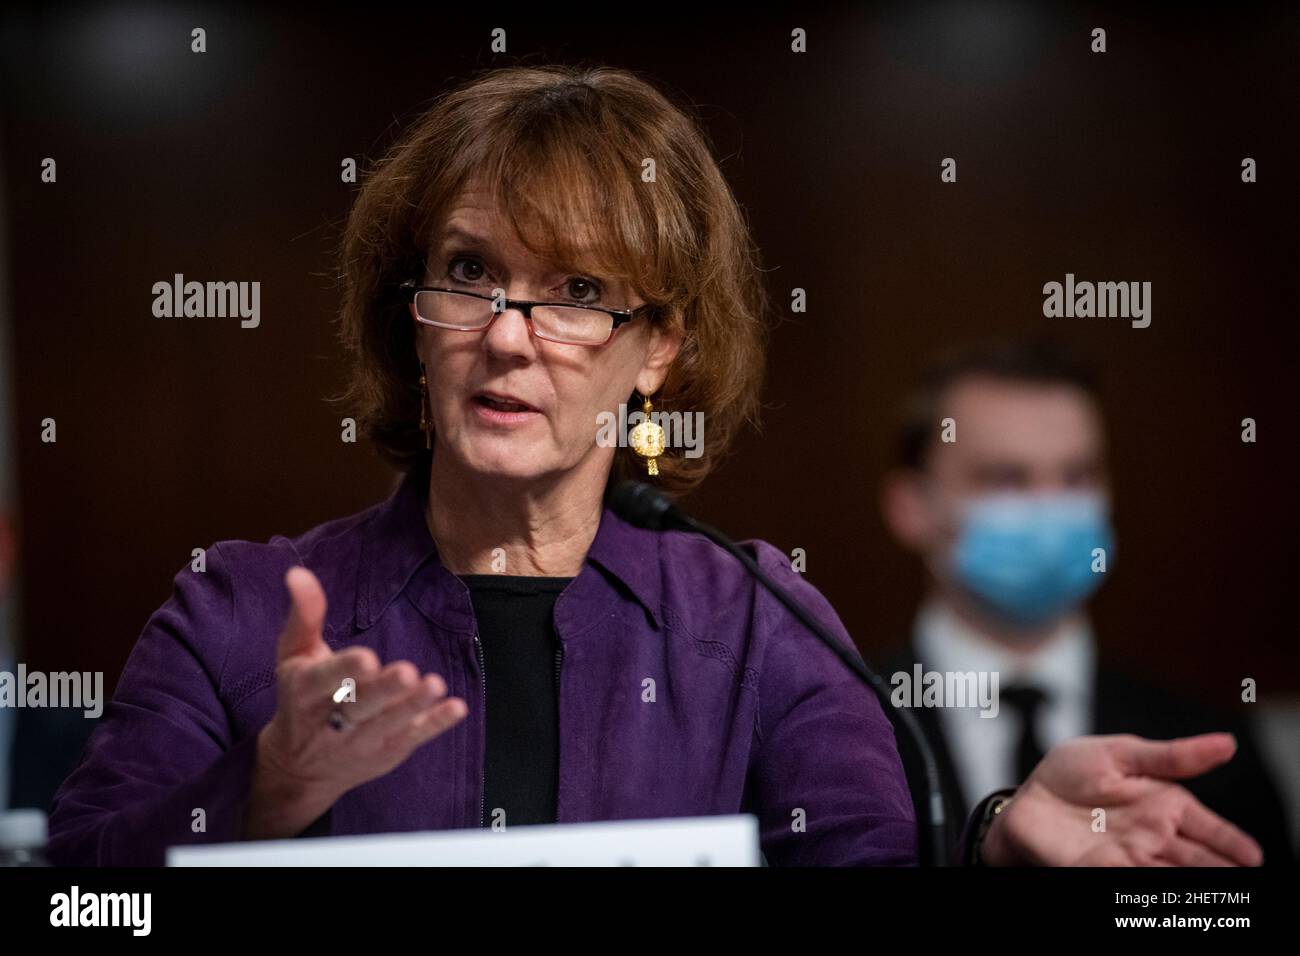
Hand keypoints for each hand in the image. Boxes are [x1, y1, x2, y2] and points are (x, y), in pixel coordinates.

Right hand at [243, 566, 467, 838]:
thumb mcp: (294, 655)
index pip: (322, 680)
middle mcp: (329, 721)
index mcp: (303, 692)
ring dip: (412, 706)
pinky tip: (456, 708)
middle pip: (359, 706)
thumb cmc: (300, 697)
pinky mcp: (385, 753)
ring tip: (434, 685)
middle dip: (383, 690)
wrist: (297, 768)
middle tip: (407, 671)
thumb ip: (304, 615)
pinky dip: (434, 725)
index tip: (367, 657)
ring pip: (387, 725)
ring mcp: (359, 742)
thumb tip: (298, 572)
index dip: (344, 670)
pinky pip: (411, 739)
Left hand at [981, 733, 1263, 865]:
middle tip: (1240, 878)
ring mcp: (1129, 856)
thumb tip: (1226, 743)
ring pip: (1170, 874)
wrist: (1025, 799)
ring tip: (1215, 891)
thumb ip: (1171, 756)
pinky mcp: (1101, 870)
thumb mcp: (1121, 753)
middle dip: (1218, 869)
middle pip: (1195, 858)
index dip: (1230, 842)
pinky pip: (1131, 882)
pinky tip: (1167, 890)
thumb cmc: (1070, 773)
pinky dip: (1151, 888)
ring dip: (1190, 883)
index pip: (1206, 827)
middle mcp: (1152, 835)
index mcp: (1162, 803)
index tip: (1252, 856)